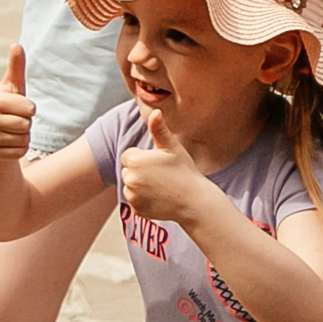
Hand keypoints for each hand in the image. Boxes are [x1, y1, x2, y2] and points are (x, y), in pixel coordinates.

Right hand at [0, 44, 35, 157]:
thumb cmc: (9, 104)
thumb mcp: (14, 85)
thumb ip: (16, 66)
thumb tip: (16, 44)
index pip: (29, 108)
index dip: (30, 108)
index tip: (22, 106)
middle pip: (27, 125)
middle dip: (27, 123)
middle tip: (17, 119)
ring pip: (24, 140)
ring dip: (24, 136)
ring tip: (13, 129)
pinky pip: (20, 152)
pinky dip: (20, 148)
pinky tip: (10, 142)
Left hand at [119, 108, 208, 224]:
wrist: (194, 201)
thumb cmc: (184, 171)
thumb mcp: (172, 147)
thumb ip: (159, 129)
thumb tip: (155, 111)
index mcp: (135, 160)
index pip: (129, 155)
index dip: (143, 157)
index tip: (158, 162)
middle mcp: (130, 179)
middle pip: (128, 171)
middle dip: (140, 171)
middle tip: (161, 175)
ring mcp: (132, 196)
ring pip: (130, 186)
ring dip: (140, 186)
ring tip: (161, 186)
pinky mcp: (136, 210)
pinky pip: (135, 201)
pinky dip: (143, 201)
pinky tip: (159, 198)